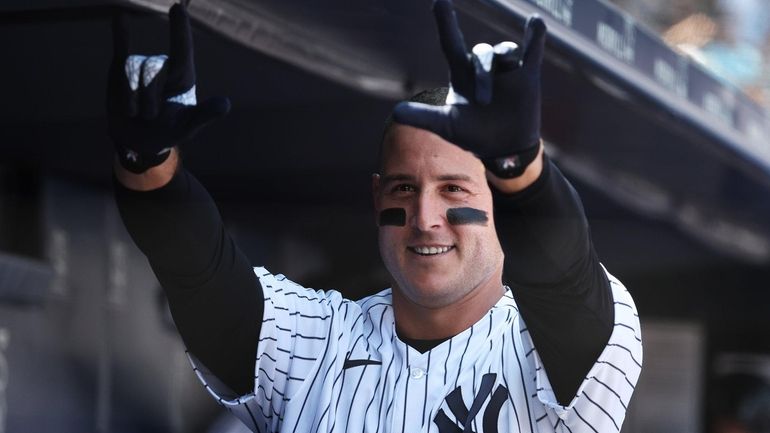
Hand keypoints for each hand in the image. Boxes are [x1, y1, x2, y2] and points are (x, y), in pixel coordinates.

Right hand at [107, 3, 229, 172]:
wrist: (140, 139)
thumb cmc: (169, 130)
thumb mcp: (188, 126)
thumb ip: (204, 114)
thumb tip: (225, 104)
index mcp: (183, 75)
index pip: (182, 49)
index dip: (180, 29)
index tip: (178, 8)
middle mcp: (164, 66)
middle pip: (152, 66)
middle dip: (148, 95)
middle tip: (150, 116)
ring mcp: (142, 66)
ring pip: (131, 69)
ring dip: (130, 96)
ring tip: (136, 113)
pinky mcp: (121, 70)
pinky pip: (121, 48)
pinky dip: (120, 35)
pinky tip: (120, 18)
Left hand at [393, 0, 545, 177]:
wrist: (503, 148)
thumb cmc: (472, 135)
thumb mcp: (446, 127)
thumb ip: (423, 117)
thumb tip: (396, 113)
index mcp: (461, 74)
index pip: (451, 42)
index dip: (446, 21)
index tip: (440, 0)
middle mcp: (482, 67)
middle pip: (481, 54)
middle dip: (483, 76)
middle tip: (484, 103)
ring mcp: (506, 70)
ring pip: (505, 51)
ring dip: (506, 64)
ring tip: (506, 86)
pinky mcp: (527, 75)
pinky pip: (532, 50)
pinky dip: (535, 37)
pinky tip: (535, 23)